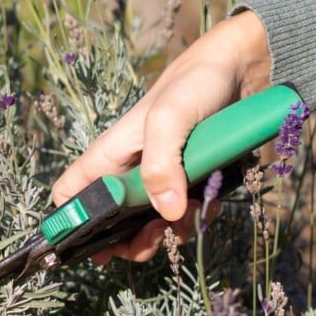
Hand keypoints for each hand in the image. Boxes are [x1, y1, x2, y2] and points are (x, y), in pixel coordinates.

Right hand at [51, 11, 271, 261]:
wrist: (244, 67)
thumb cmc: (195, 84)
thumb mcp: (170, 119)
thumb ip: (160, 166)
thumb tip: (166, 214)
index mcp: (111, 156)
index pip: (71, 194)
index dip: (71, 224)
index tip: (90, 248)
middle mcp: (131, 171)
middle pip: (112, 223)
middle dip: (128, 241)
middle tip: (152, 241)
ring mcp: (162, 178)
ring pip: (151, 224)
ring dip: (168, 233)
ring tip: (188, 219)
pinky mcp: (191, 181)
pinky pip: (187, 213)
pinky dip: (198, 217)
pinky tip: (210, 204)